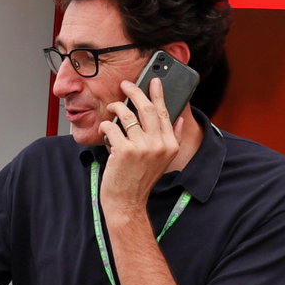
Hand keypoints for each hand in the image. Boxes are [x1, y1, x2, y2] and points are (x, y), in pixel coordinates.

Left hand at [97, 77, 180, 215]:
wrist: (127, 203)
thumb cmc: (139, 180)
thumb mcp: (163, 160)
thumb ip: (171, 138)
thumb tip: (179, 119)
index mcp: (170, 145)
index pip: (164, 112)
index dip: (158, 94)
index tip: (154, 80)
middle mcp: (159, 145)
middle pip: (147, 108)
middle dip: (135, 92)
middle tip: (125, 85)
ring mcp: (142, 147)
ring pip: (127, 115)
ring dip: (116, 108)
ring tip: (112, 109)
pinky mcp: (124, 150)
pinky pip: (112, 127)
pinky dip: (106, 126)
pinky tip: (105, 131)